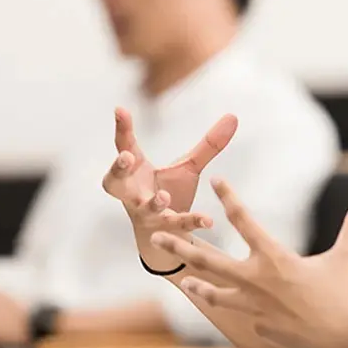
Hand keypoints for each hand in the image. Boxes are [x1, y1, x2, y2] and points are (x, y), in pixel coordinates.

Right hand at [102, 107, 235, 252]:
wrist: (166, 237)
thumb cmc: (169, 194)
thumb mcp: (188, 167)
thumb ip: (208, 145)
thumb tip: (233, 116)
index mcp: (137, 171)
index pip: (125, 146)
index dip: (122, 128)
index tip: (120, 109)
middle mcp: (135, 192)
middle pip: (115, 182)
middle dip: (117, 169)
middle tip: (126, 157)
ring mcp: (147, 213)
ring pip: (144, 209)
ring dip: (153, 203)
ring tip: (163, 197)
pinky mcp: (165, 230)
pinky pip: (176, 226)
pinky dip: (190, 222)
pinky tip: (207, 220)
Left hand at [150, 179, 347, 347]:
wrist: (341, 341)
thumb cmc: (345, 298)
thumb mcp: (346, 259)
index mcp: (275, 257)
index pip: (245, 220)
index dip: (229, 198)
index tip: (215, 181)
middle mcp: (256, 280)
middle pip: (209, 260)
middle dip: (180, 246)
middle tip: (156, 235)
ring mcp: (253, 306)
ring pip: (215, 293)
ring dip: (197, 284)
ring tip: (181, 280)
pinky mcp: (256, 327)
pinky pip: (239, 315)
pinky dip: (229, 309)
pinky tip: (220, 306)